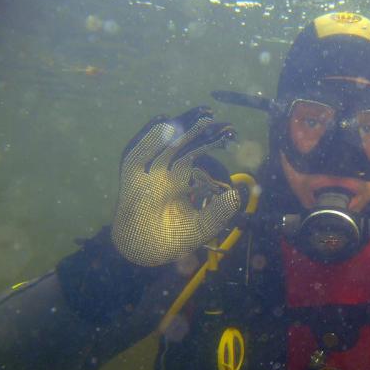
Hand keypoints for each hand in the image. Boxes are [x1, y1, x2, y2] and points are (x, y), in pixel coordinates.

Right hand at [112, 106, 240, 265]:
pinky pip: (136, 155)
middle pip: (181, 142)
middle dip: (197, 128)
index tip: (229, 131)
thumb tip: (239, 194)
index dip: (210, 140)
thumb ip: (220, 211)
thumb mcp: (204, 225)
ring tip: (199, 116)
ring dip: (179, 128)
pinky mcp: (131, 180)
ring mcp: (147, 173)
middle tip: (215, 115)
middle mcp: (164, 171)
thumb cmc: (173, 238)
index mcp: (180, 178)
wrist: (146, 254)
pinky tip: (163, 125)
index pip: (196, 151)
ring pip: (162, 143)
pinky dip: (148, 140)